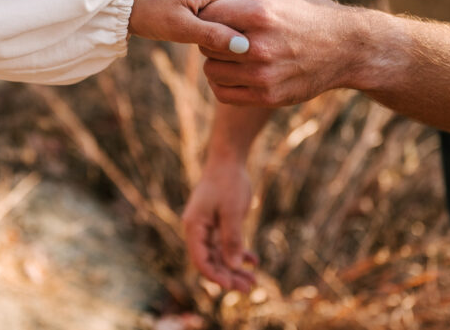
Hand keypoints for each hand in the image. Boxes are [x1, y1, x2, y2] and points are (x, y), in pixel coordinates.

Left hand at [129, 0, 247, 52]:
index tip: (223, 52)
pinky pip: (222, 17)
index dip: (237, 37)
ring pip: (231, 19)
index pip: (243, 16)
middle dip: (230, 36)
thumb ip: (211, 35)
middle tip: (209, 49)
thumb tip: (242, 47)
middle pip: (240, 17)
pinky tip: (207, 42)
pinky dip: (217, 31)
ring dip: (223, 35)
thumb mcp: (179, 27)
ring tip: (204, 45)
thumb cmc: (149, 11)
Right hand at [182, 158, 257, 291]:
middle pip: (211, 261)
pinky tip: (254, 261)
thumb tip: (233, 267)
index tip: (231, 285)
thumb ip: (232, 239)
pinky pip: (228, 245)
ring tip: (253, 282)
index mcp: (194, 226)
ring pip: (221, 256)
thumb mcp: (231, 211)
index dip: (214, 275)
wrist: (229, 160)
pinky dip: (240, 254)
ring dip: (235, 269)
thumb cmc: (227, 182)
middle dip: (228, 276)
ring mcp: (209, 228)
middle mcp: (199, 230)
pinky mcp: (220, 224)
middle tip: (248, 288)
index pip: (200, 259)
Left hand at [193, 0, 355, 106]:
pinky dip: (223, 83)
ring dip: (216, 61)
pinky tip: (235, 70)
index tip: (217, 14)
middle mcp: (260, 46)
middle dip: (210, 37)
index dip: (208, 14)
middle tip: (224, 33)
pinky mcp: (268, 97)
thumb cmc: (307, 12)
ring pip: (211, 70)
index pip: (207, 15)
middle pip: (206, 43)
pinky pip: (223, 93)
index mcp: (260, 14)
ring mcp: (264, 75)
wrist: (347, 48)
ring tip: (231, 52)